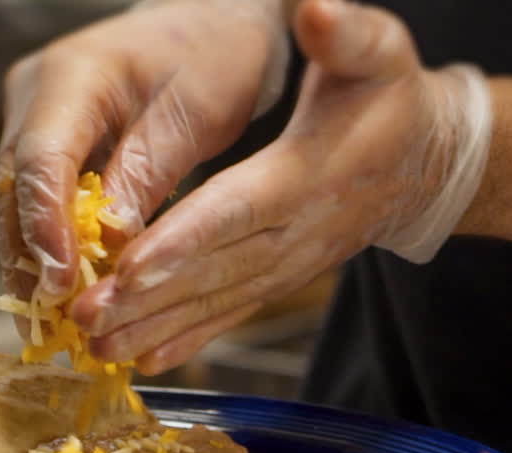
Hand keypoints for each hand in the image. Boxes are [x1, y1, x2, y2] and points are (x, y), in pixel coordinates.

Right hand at [0, 0, 290, 314]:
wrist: (216, 24)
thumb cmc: (217, 55)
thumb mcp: (198, 112)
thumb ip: (149, 172)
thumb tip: (109, 242)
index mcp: (75, 74)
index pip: (41, 159)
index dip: (45, 228)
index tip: (61, 283)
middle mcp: (38, 94)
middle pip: (14, 188)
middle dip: (29, 260)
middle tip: (49, 325)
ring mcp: (34, 117)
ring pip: (17, 202)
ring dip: (33, 264)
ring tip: (50, 329)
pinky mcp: (48, 143)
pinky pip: (36, 202)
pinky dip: (49, 249)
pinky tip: (63, 298)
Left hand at [73, 0, 492, 374]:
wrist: (427, 163)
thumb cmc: (393, 100)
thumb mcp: (381, 52)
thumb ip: (345, 33)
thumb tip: (313, 10)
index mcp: (308, 173)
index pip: (238, 210)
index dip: (185, 239)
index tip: (130, 264)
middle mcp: (296, 231)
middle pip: (214, 269)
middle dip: (149, 296)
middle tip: (85, 316)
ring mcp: (288, 262)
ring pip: (215, 300)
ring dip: (154, 325)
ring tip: (95, 343)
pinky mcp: (280, 276)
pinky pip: (230, 313)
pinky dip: (186, 338)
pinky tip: (143, 359)